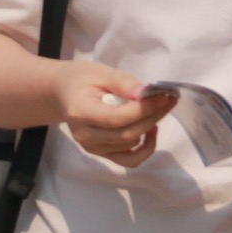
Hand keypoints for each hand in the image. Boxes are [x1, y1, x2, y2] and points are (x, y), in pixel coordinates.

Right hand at [52, 61, 174, 168]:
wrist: (63, 94)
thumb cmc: (81, 79)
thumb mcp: (100, 72)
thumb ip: (123, 83)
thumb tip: (146, 94)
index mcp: (80, 112)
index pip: (117, 118)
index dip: (143, 109)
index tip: (163, 96)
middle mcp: (84, 135)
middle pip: (127, 134)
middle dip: (152, 117)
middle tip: (168, 100)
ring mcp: (92, 148)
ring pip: (131, 145)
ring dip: (150, 127)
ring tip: (157, 109)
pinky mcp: (101, 154)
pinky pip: (129, 160)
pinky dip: (145, 149)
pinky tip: (151, 131)